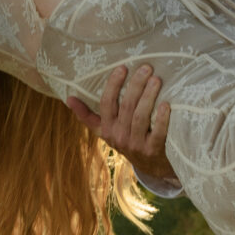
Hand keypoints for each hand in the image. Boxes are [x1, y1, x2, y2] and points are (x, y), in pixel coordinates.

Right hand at [65, 64, 175, 180]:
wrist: (150, 166)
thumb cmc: (127, 139)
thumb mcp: (105, 130)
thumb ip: (87, 115)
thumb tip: (68, 98)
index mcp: (106, 128)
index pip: (106, 103)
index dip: (113, 85)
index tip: (122, 68)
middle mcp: (119, 136)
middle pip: (126, 107)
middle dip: (136, 85)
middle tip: (146, 68)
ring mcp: (136, 145)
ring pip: (140, 117)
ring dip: (148, 97)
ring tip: (156, 80)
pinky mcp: (153, 150)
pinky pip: (157, 132)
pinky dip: (161, 118)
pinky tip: (166, 104)